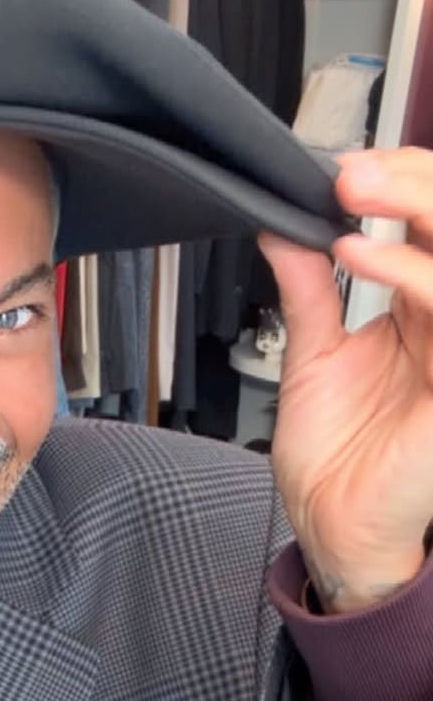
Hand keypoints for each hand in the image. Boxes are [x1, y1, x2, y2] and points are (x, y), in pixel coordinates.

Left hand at [257, 145, 432, 612]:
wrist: (334, 530)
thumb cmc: (337, 461)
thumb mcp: (312, 358)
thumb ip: (307, 292)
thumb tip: (283, 227)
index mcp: (424, 311)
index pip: (432, 225)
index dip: (400, 183)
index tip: (341, 170)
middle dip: (411, 181)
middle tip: (352, 172)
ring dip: (413, 209)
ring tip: (351, 198)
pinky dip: (406, 273)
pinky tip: (359, 257)